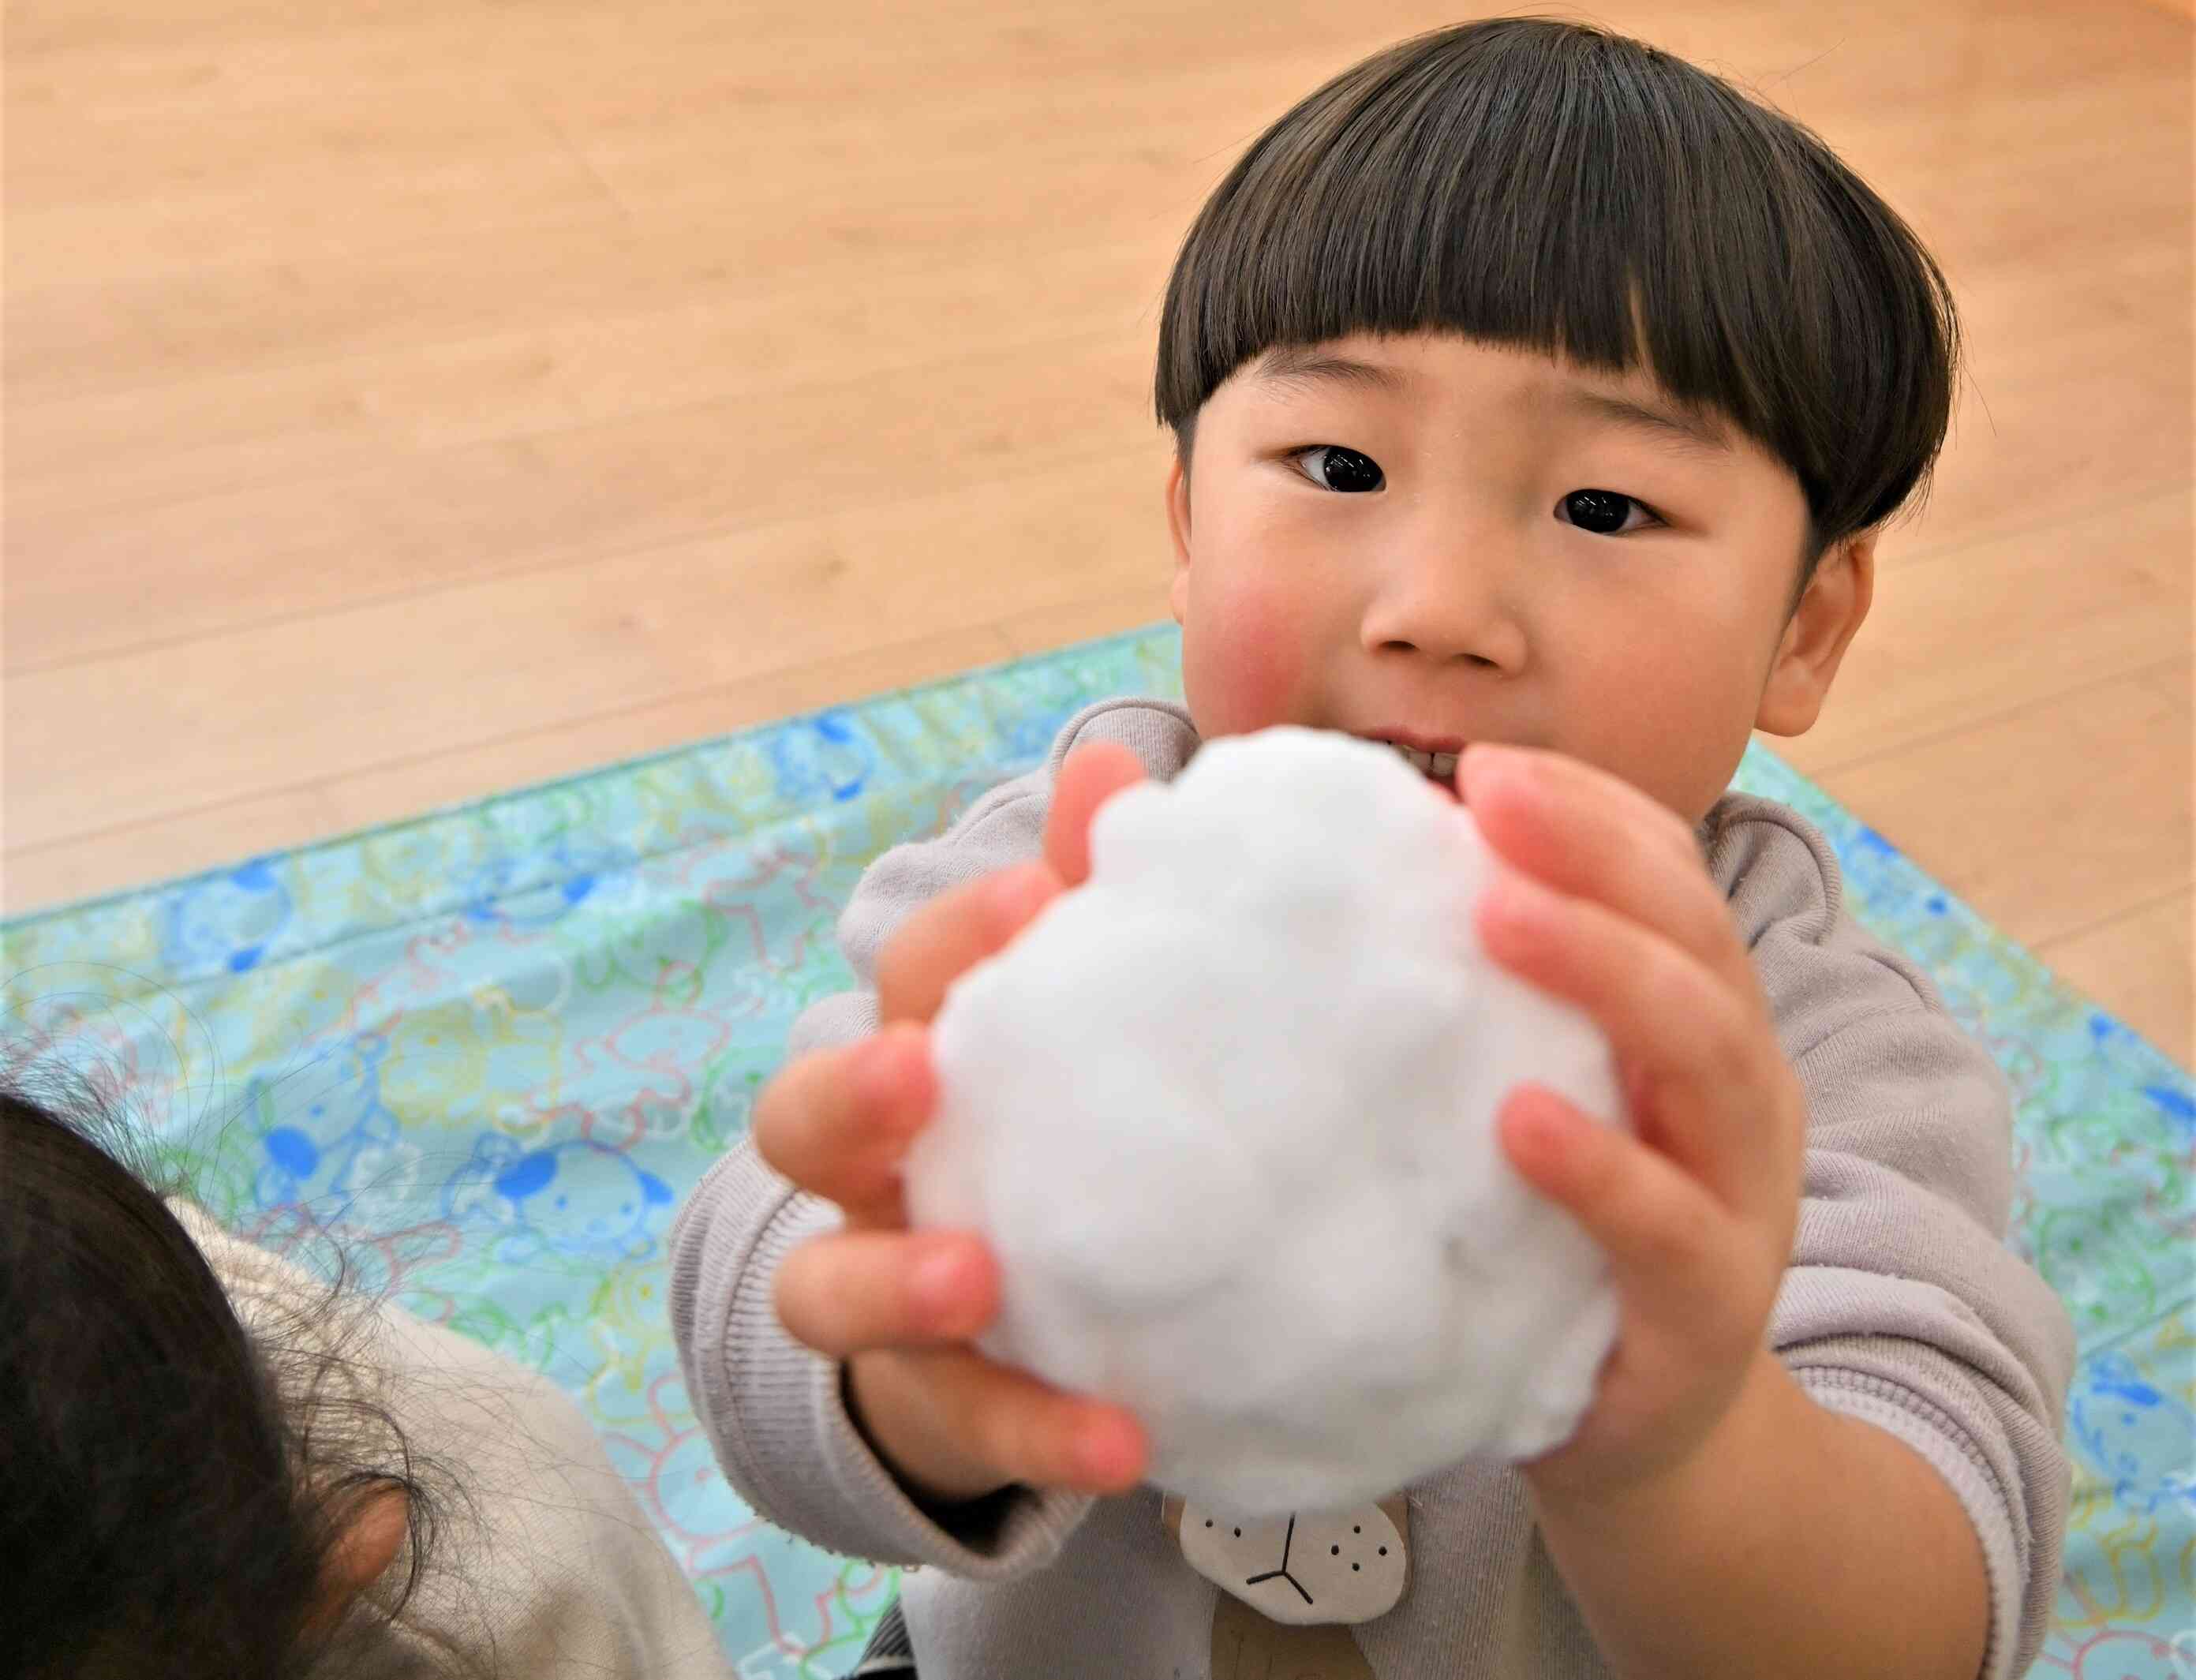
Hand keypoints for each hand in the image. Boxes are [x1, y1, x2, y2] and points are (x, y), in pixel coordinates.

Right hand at [756, 743, 1152, 1506]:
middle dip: (849, 1089)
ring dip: (891, 1281)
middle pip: (804, 1117)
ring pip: (824, 1286)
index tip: (1038, 898)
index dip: (956, 938)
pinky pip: (957, 1422)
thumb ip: (1097, 899)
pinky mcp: (931, 1399)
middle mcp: (871, 1165)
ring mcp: (880, 1286)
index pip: (913, 978)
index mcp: (922, 1051)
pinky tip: (1122, 1441)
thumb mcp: (1088, 1019)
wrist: (1019, 1308)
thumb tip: (1122, 767)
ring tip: (973, 1281)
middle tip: (918, 1071)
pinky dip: (1030, 1432)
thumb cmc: (1061, 1123)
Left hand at [1458, 744, 1804, 1507]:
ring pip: (1706, 1054)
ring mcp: (1739, 1196)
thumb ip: (1473, 1003)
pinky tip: (1523, 1123)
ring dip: (1606, 969)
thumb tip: (1332, 891)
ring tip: (1499, 915)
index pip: (1668, 878)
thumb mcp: (1531, 1094)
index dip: (1592, 810)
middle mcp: (1736, 1088)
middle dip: (1598, 853)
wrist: (1641, 1435)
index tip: (1484, 767)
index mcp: (1694, 1020)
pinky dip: (1602, 1168)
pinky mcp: (1706, 1308)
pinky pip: (1668, 1226)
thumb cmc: (1551, 1237)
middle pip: (1695, 937)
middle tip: (1489, 796)